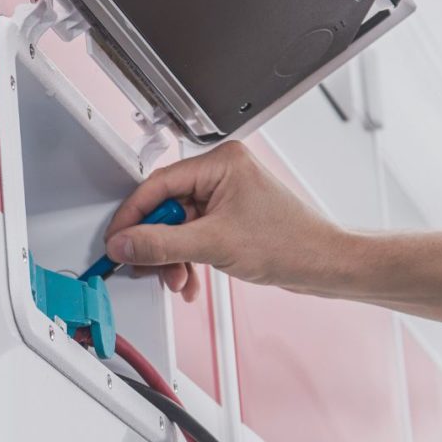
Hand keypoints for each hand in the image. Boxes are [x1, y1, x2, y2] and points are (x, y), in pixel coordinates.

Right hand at [105, 141, 346, 300]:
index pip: (159, 184)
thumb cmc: (290, 243)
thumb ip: (162, 244)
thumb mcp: (213, 244)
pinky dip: (189, 259)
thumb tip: (126, 244)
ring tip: (178, 279)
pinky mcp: (232, 218)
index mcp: (221, 162)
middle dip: (158, 243)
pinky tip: (191, 280)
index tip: (118, 240)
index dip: (133, 215)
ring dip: (173, 257)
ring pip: (180, 226)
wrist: (323, 264)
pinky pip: (196, 236)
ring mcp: (228, 196)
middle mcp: (224, 173)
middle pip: (168, 207)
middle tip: (147, 265)